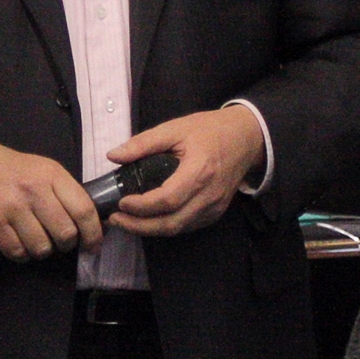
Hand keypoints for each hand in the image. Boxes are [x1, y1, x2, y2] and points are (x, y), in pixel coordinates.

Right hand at [0, 137, 101, 261]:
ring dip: (42, 250)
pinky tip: (19, 243)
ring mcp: (11, 207)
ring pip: (42, 247)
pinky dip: (21, 253)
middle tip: (60, 241)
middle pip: (64, 233)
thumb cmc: (10, 170)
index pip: (83, 210)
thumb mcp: (41, 169)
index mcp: (50, 174)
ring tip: (36, 240)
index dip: (93, 233)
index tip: (93, 245)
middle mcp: (32, 190)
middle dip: (66, 244)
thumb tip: (89, 225)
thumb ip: (64, 192)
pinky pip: (17, 251)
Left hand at [107, 106, 264, 237]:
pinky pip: (188, 226)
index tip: (121, 202)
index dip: (141, 206)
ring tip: (126, 221)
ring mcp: (215, 207)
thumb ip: (143, 143)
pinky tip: (148, 220)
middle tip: (115, 220)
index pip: (167, 200)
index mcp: (199, 172)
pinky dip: (166, 226)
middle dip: (139, 226)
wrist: (246, 138)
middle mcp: (209, 195)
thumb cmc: (210, 130)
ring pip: (179, 228)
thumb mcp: (174, 128)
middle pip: (172, 223)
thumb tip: (113, 156)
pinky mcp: (216, 212)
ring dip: (150, 230)